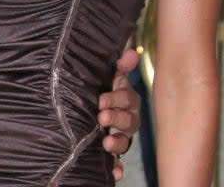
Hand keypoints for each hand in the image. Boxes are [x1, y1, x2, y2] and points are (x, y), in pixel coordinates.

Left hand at [99, 47, 141, 180]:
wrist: (92, 108)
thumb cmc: (103, 89)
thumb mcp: (108, 76)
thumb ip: (119, 66)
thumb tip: (131, 52)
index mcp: (126, 99)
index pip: (127, 98)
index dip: (116, 99)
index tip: (101, 100)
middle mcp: (127, 118)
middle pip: (128, 121)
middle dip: (116, 119)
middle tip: (101, 118)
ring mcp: (121, 135)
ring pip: (124, 141)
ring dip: (117, 143)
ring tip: (106, 143)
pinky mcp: (114, 151)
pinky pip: (118, 161)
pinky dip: (117, 167)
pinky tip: (114, 172)